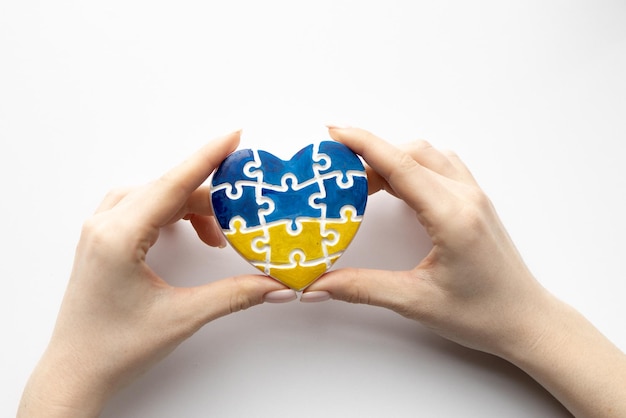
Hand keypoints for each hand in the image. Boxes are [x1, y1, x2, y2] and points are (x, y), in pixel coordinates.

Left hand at [18, 131, 294, 417]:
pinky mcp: (102, 240)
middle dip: (209, 197)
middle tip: (245, 208)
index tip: (235, 136)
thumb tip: (276, 286)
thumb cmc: (117, 347)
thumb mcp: (182, 318)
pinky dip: (170, 212)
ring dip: (189, 206)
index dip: (207, 158)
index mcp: (118, 237)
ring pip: (154, 196)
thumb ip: (234, 295)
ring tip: (217, 234)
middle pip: (167, 189)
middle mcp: (104, 225)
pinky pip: (141, 207)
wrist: (76, 371)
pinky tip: (187, 230)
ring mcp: (99, 230)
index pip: (172, 184)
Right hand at [304, 126, 546, 354]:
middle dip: (369, 154)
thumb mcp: (416, 302)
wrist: (526, 320)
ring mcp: (474, 195)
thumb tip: (319, 286)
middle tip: (336, 173)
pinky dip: (411, 165)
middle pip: (409, 153)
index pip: (400, 165)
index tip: (332, 132)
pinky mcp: (475, 201)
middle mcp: (465, 197)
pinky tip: (396, 186)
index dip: (363, 144)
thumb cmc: (482, 314)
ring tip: (361, 180)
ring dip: (391, 158)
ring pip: (426, 155)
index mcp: (452, 217)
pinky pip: (440, 166)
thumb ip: (363, 289)